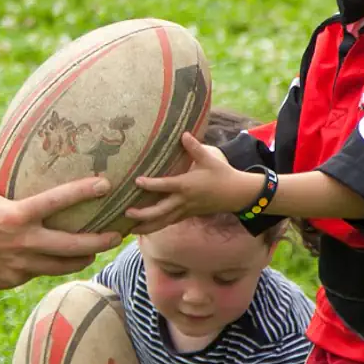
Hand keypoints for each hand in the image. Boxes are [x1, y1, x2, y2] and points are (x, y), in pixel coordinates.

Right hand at [0, 140, 123, 289]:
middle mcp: (23, 242)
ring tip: (96, 250)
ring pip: (63, 265)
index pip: (58, 201)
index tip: (106, 184)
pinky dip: (52, 264)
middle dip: (100, 241)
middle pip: (74, 245)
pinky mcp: (14, 280)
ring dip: (83, 257)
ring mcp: (20, 265)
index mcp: (16, 216)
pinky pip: (40, 272)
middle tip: (118, 233)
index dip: (84, 191)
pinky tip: (59, 259)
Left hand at [123, 133, 266, 233]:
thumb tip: (184, 133)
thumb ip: (195, 147)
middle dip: (143, 214)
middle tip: (126, 212)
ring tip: (129, 229)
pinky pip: (169, 223)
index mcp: (187, 185)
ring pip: (163, 222)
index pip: (166, 186)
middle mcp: (184, 200)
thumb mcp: (210, 159)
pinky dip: (156, 227)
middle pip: (160, 211)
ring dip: (146, 227)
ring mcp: (185, 210)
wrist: (237, 194)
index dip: (151, 184)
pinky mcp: (187, 215)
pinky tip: (143, 229)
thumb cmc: (222, 174)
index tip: (137, 181)